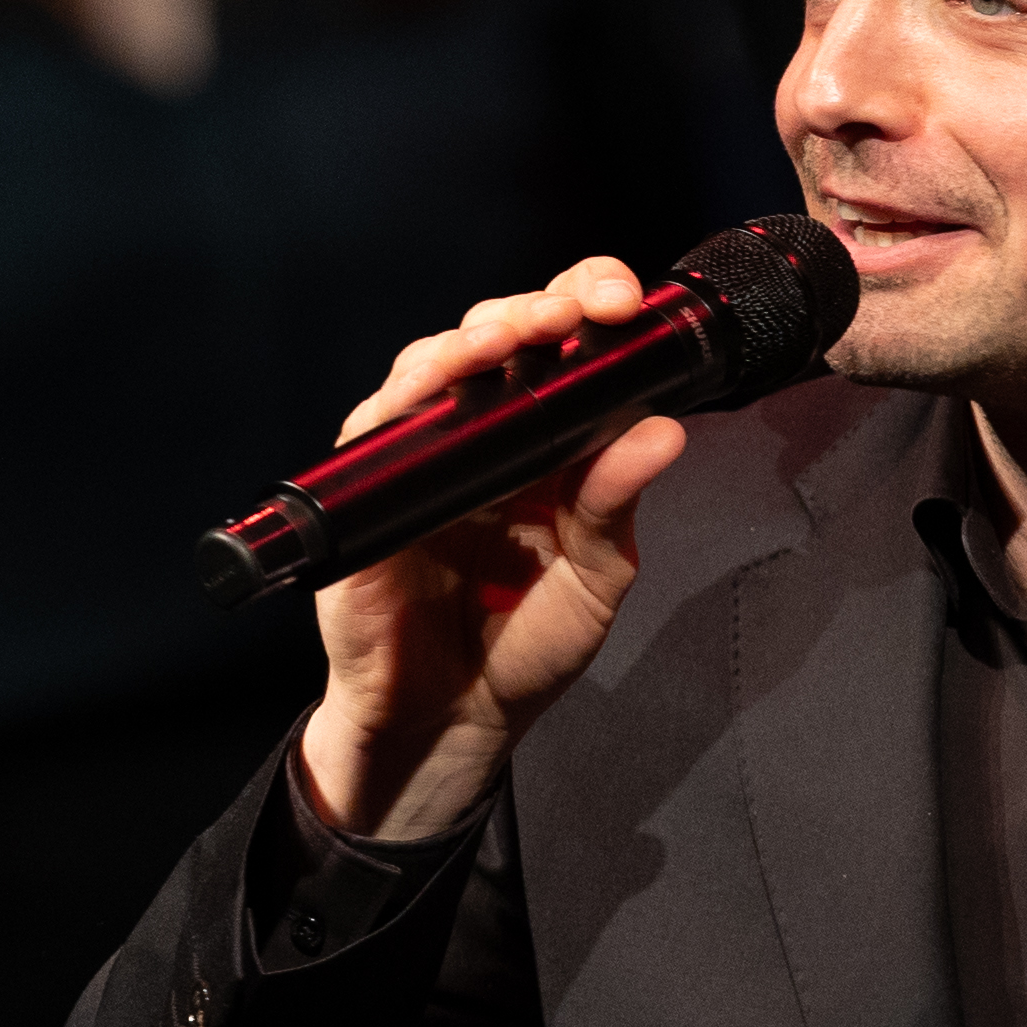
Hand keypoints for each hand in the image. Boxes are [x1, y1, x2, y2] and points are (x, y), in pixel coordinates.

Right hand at [299, 257, 693, 838]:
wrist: (451, 724)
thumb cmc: (521, 647)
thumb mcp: (595, 578)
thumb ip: (618, 506)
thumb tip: (663, 431)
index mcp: (541, 441)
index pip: (559, 347)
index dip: (584, 306)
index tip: (622, 302)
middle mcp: (477, 436)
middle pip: (495, 335)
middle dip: (536, 308)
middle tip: (577, 311)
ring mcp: (417, 459)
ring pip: (431, 365)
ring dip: (471, 339)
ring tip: (513, 334)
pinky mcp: (363, 494)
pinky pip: (376, 428)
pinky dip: (408, 397)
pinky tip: (443, 384)